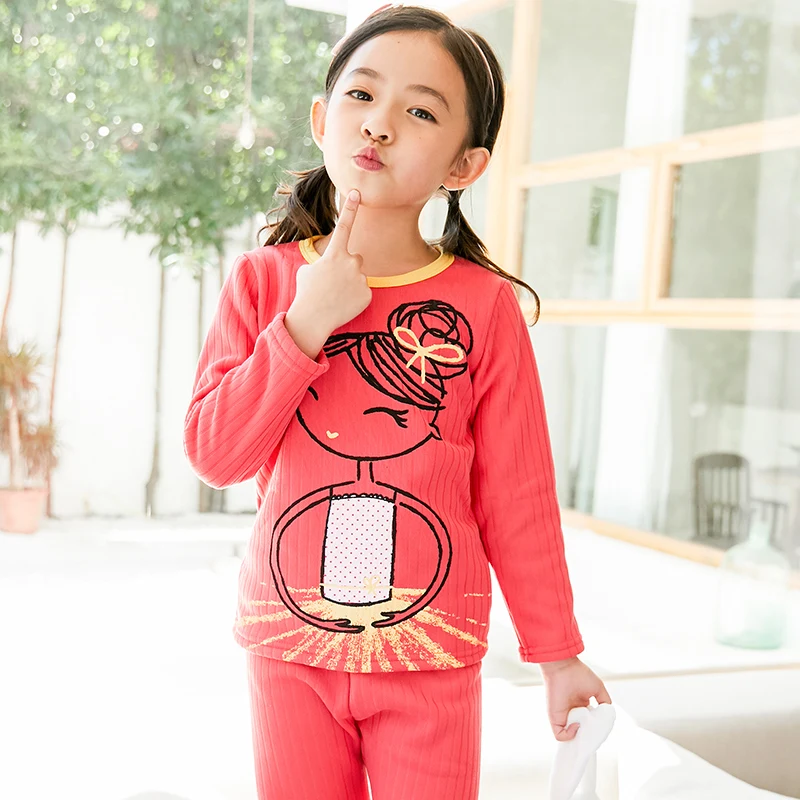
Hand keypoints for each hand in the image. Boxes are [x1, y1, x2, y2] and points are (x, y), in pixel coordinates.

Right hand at [290, 188, 371, 337]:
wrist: (313, 318)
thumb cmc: (307, 293)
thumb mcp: (308, 270)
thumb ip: (325, 262)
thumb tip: (333, 265)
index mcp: (334, 254)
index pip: (344, 226)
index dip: (350, 208)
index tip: (356, 192)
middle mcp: (351, 262)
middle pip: (356, 258)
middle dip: (348, 267)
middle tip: (334, 283)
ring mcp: (361, 278)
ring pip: (359, 276)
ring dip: (350, 283)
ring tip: (336, 296)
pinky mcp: (368, 294)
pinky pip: (363, 291)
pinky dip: (355, 298)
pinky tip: (344, 304)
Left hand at [540, 657, 611, 741]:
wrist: (562, 668)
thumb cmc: (578, 674)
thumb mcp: (598, 689)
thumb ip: (605, 702)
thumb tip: (607, 716)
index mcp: (581, 705)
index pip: (587, 723)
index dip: (594, 729)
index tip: (601, 730)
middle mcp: (571, 712)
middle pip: (580, 732)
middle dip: (588, 736)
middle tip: (595, 736)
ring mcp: (563, 717)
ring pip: (570, 736)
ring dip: (580, 737)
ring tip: (587, 732)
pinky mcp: (555, 719)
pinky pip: (560, 735)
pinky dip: (569, 735)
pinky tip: (577, 725)